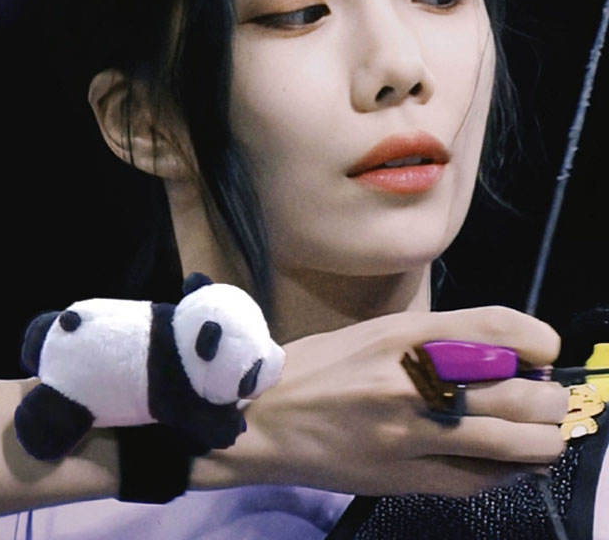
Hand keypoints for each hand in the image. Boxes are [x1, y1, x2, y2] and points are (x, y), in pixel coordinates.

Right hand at [198, 306, 568, 497]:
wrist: (261, 419)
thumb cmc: (314, 367)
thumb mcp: (371, 335)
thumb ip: (431, 341)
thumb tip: (497, 354)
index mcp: (401, 335)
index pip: (495, 328)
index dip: (537, 339)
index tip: (543, 350)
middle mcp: (412, 381)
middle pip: (519, 390)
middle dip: (548, 396)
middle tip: (542, 395)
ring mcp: (411, 434)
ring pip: (513, 442)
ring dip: (542, 438)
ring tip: (537, 431)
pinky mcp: (405, 477)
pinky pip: (481, 480)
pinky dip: (508, 470)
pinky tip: (507, 460)